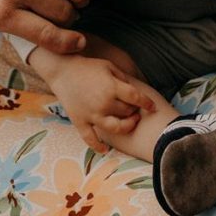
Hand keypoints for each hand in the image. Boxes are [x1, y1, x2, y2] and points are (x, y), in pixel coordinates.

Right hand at [39, 54, 155, 152]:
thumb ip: (123, 78)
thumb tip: (134, 91)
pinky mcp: (80, 122)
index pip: (136, 98)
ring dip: (126, 127)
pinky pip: (91, 139)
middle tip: (135, 109)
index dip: (146, 103)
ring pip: (116, 128)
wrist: (62, 70)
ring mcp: (92, 114)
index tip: (153, 107)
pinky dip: (98, 147)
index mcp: (112, 87)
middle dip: (134, 111)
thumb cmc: (87, 67)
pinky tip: (105, 150)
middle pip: (127, 113)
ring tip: (130, 123)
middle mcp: (104, 103)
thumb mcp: (108, 66)